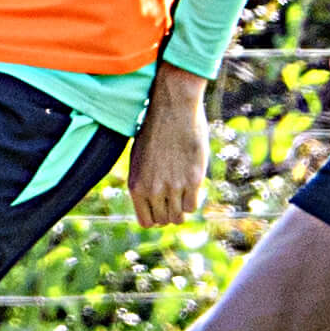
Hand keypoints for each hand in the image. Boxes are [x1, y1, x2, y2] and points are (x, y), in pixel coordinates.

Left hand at [126, 64, 210, 226]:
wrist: (173, 108)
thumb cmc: (154, 129)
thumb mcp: (139, 158)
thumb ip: (144, 182)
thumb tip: (152, 199)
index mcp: (136, 186)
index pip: (146, 222)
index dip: (154, 217)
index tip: (160, 207)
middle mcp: (153, 190)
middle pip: (164, 220)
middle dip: (169, 212)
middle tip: (174, 197)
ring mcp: (173, 186)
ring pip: (179, 216)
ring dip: (181, 207)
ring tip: (182, 192)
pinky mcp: (193, 180)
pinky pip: (192, 206)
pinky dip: (192, 199)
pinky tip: (191, 185)